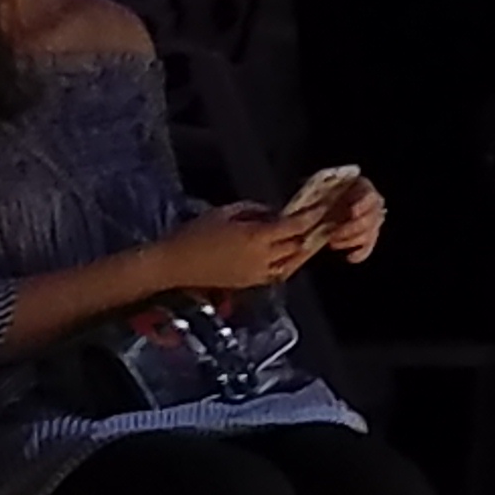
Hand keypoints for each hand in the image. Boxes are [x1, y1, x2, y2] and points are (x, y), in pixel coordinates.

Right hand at [155, 203, 316, 292]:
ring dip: (298, 250)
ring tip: (300, 239)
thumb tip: (274, 212)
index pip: (294, 227)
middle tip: (312, 223)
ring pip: (291, 262)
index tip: (321, 209)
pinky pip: (278, 273)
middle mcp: (263, 258)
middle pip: (297, 245)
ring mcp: (259, 273)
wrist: (174, 265)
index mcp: (256, 237)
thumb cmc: (194, 233)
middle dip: (306, 233)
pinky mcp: (251, 284)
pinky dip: (286, 263)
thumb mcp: (224, 213)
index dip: (310, 218)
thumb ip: (253, 210)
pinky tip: (284, 255)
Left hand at [315, 178, 388, 265]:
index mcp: (361, 186)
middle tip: (333, 233)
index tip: (352, 212)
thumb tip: (310, 210)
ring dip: (352, 240)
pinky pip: (369, 246)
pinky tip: (349, 257)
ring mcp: (371, 220)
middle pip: (372, 217)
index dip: (364, 204)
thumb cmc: (315, 194)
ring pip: (371, 232)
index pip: (370, 194)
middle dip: (353, 228)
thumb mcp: (313, 189)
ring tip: (332, 243)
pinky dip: (361, 253)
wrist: (314, 205)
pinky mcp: (367, 236)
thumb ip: (315, 196)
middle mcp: (371, 203)